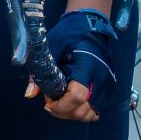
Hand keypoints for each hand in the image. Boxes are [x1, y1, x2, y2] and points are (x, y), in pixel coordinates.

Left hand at [31, 9, 120, 123]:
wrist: (91, 25)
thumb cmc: (70, 34)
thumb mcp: (50, 48)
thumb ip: (39, 72)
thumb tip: (30, 94)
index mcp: (88, 66)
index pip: (77, 97)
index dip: (60, 105)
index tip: (48, 100)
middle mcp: (102, 78)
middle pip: (84, 111)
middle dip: (64, 112)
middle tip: (52, 100)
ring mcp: (108, 83)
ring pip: (92, 114)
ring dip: (74, 113)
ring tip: (62, 101)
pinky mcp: (110, 87)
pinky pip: (98, 109)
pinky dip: (83, 110)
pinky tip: (72, 100)